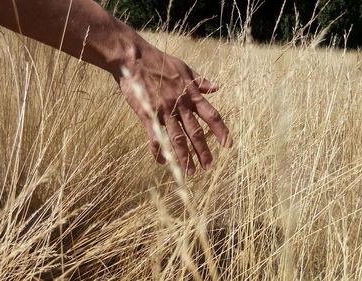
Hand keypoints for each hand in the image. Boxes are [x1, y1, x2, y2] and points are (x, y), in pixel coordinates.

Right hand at [115, 43, 231, 174]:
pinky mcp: (148, 114)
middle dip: (204, 150)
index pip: (211, 115)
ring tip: (191, 172)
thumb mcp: (184, 67)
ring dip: (185, 157)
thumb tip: (217, 87)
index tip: (227, 144)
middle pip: (195, 132)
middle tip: (210, 166)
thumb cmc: (159, 60)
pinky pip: (155, 137)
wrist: (134, 57)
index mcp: (190, 94)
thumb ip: (200, 80)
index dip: (220, 130)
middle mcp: (180, 104)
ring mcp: (164, 110)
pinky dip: (159, 151)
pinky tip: (163, 163)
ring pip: (177, 138)